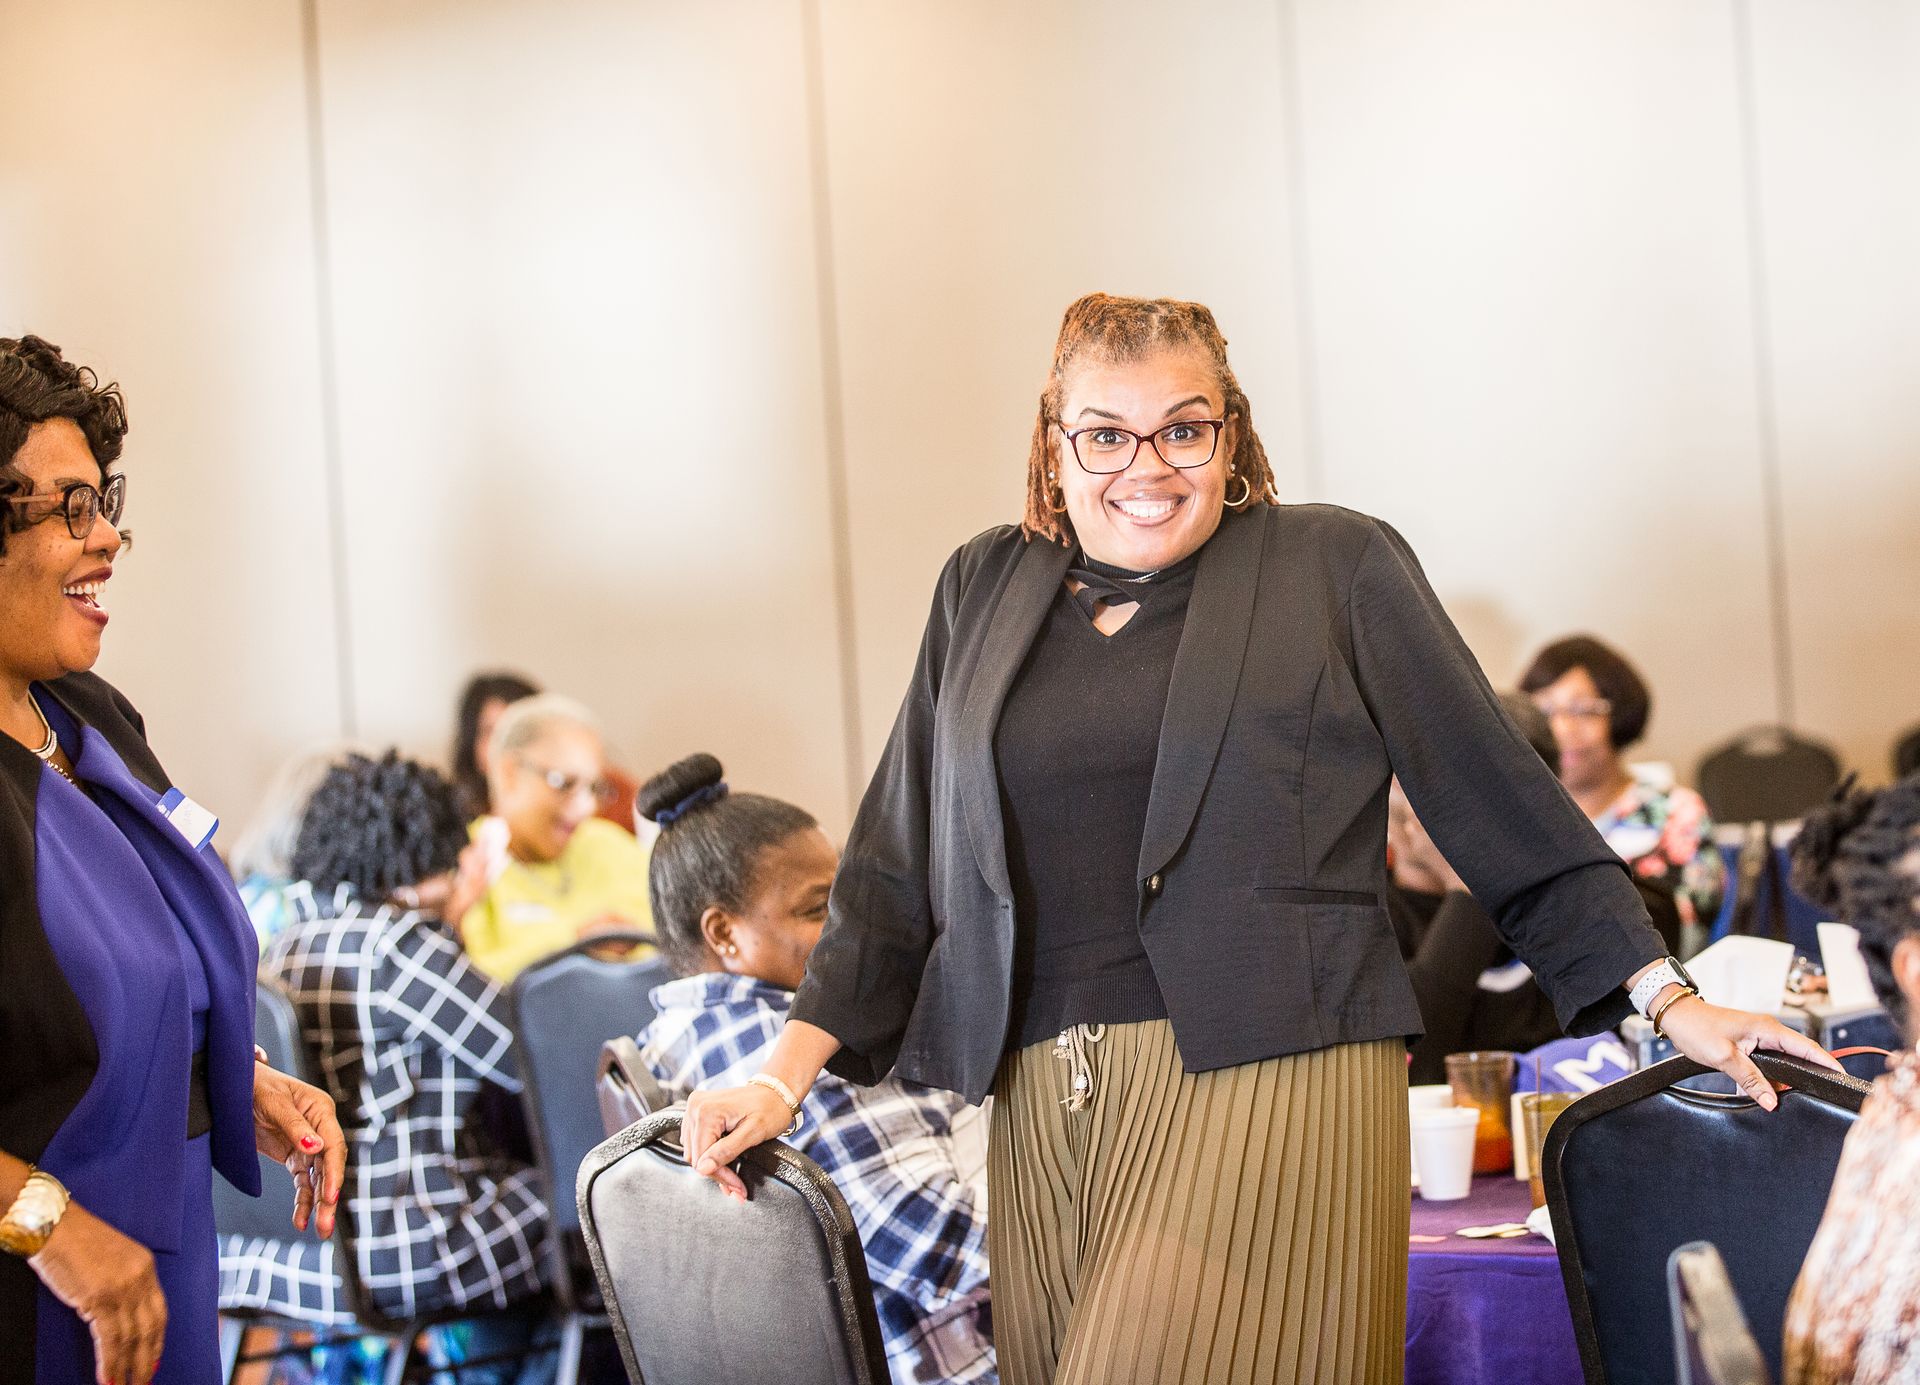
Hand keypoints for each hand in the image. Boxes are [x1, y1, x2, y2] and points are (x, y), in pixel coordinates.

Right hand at [31, 1202, 166, 1384]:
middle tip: (143, 1382)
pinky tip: (107, 1380)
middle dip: (146, 1360)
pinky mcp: (100, 1298)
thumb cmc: (75, 1242)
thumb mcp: (111, 1260)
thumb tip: (121, 1318)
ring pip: (131, 1338)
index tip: (155, 1360)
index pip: (159, 1311)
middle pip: (150, 1328)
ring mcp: (122, 1288)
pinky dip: (109, 1363)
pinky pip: (110, 1339)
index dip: (157, 1340)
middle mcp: (140, 1277)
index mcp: (146, 1266)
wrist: (54, 1225)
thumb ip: (123, 1284)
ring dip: (128, 1368)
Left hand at [253, 1064, 345, 1236]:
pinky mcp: (293, 1156)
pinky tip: (300, 1221)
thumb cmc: (252, 1085)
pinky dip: (303, 1201)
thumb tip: (317, 1148)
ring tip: (320, 1232)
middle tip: (326, 1227)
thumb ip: (294, 1126)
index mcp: (321, 1109)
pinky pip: (302, 1182)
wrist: (230, 1084)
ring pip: (318, 1179)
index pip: (334, 1145)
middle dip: (328, 1198)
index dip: (334, 1172)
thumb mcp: (272, 1103)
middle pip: (329, 1166)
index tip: (330, 1197)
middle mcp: (319, 1128)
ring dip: (318, 1205)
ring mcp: (307, 1143)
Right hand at [681, 1083, 795, 1201]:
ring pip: (694, 1151)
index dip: (720, 1175)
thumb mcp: (753, 1133)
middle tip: (737, 1188)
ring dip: (713, 1167)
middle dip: (718, 1174)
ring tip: (733, 1178)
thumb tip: (703, 1168)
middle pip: (696, 1156)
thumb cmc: (771, 1109)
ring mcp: (695, 1108)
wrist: (776, 1092)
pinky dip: (710, 1154)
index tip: (737, 1188)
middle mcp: (695, 1107)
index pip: (702, 1156)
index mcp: (707, 1111)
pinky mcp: (698, 1112)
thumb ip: (727, 1150)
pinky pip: (696, 1141)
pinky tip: (725, 1161)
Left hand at [1658, 993, 1843, 1109]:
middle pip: (1797, 1058)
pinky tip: (1758, 1094)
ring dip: (1778, 1082)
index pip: (1808, 1047)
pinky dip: (1763, 1080)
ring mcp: (1758, 1038)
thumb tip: (1772, 1101)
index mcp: (1768, 1029)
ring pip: (1780, 1065)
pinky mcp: (1748, 1045)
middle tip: (1814, 1097)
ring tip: (1779, 1099)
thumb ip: (1751, 1079)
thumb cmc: (1697, 1028)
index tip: (1844, 1078)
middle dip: (1804, 1077)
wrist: (1676, 1017)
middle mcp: (1767, 1032)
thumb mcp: (1725, 1057)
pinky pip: (1765, 1065)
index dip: (1828, 1062)